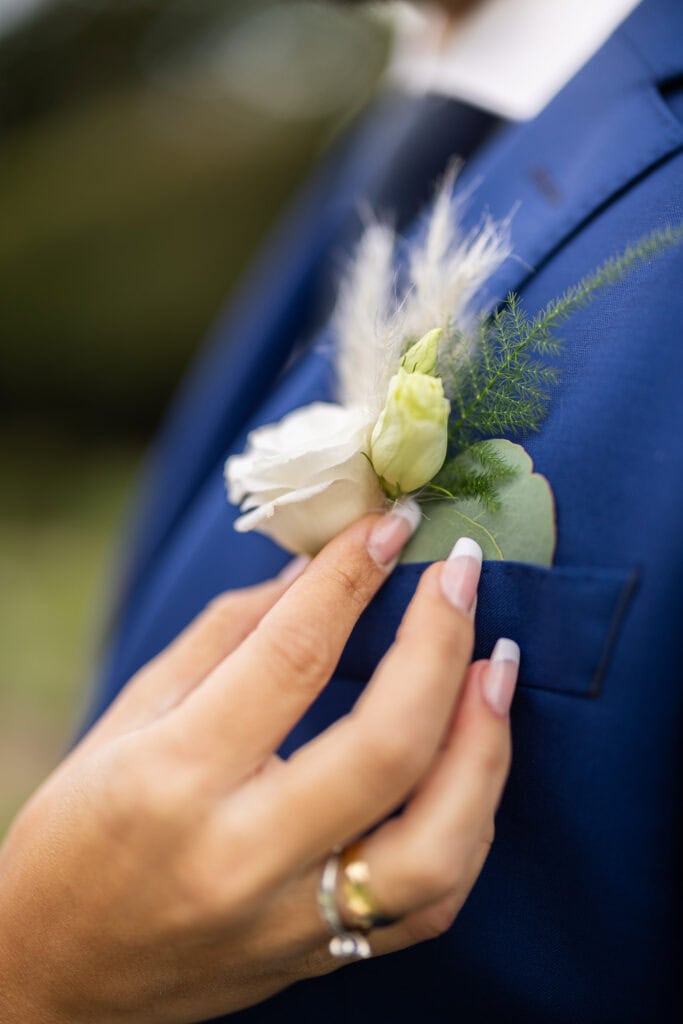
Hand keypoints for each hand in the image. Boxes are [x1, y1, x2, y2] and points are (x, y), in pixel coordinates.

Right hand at [0, 509, 518, 1023]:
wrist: (57, 978)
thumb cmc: (75, 834)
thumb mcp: (131, 715)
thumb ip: (230, 637)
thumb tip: (318, 569)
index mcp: (174, 776)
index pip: (292, 655)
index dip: (352, 574)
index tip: (392, 522)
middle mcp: (241, 854)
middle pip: (385, 745)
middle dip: (440, 644)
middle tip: (461, 576)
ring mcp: (290, 919)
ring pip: (436, 844)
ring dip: (485, 745)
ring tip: (495, 667)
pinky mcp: (322, 958)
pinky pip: (432, 902)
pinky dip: (470, 820)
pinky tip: (472, 759)